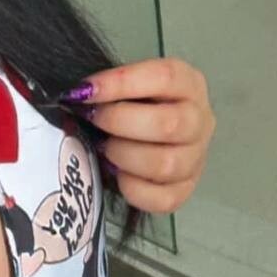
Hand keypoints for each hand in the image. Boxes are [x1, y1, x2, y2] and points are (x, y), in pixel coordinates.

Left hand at [62, 57, 215, 213]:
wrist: (148, 136)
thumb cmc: (133, 106)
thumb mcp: (126, 86)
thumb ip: (108, 87)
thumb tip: (77, 95)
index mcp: (188, 85)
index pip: (165, 77)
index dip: (121, 83)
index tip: (85, 91)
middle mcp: (200, 120)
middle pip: (168, 125)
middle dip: (119, 123)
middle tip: (94, 120)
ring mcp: (195, 157)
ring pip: (165, 164)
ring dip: (124, 157)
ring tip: (105, 148)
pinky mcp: (185, 189)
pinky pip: (162, 198)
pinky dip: (132, 189)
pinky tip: (118, 175)